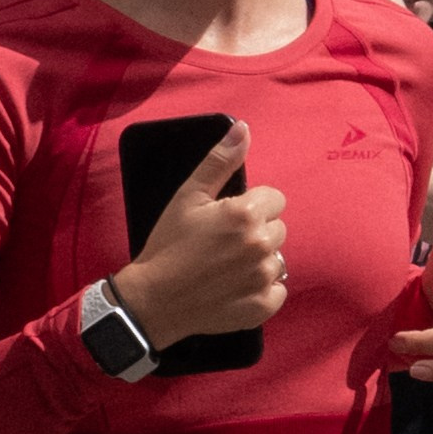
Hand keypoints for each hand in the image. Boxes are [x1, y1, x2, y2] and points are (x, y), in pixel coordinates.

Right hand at [111, 124, 287, 348]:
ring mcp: (263, 277)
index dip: (253, 206)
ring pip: (278, 259)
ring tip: (227, 266)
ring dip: (259, 261)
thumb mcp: (188, 196)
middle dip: (257, 232)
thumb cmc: (168, 245)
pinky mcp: (263, 305)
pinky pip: (278, 290)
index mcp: (245, 214)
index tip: (229, 218)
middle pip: (278, 228)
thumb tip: (243, 128)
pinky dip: (261, 289)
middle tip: (224, 243)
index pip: (275, 199)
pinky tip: (235, 287)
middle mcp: (260, 245)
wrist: (154, 299)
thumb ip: (220, 161)